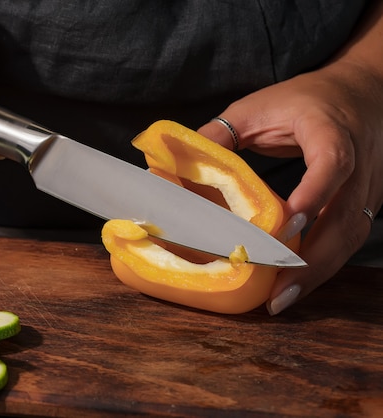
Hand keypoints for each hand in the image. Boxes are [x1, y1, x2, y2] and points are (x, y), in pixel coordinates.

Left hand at [197, 61, 382, 313]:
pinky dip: (323, 263)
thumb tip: (167, 166)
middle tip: (277, 293)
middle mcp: (358, 160)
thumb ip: (217, 135)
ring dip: (318, 272)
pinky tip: (296, 282)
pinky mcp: (367, 201)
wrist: (360, 92)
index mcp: (329, 129)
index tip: (288, 223)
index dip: (314, 192)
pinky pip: (348, 238)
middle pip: (345, 216)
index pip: (331, 162)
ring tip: (282, 299)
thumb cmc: (302, 99)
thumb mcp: (256, 108)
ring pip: (351, 235)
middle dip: (312, 260)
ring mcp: (368, 184)